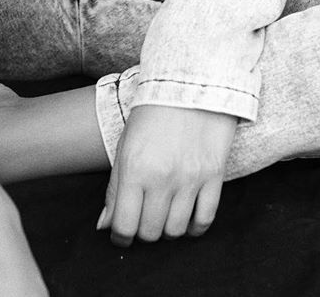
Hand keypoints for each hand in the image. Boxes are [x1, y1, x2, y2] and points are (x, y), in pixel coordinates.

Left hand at [97, 104, 237, 245]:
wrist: (191, 83)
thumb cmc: (152, 113)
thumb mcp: (125, 145)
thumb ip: (115, 188)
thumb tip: (106, 225)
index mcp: (135, 168)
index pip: (124, 225)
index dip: (119, 236)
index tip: (120, 233)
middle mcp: (162, 177)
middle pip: (150, 232)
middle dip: (142, 232)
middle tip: (142, 219)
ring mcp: (190, 178)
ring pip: (176, 231)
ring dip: (167, 230)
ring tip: (163, 215)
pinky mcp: (214, 176)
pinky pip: (204, 220)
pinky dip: (194, 228)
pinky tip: (187, 219)